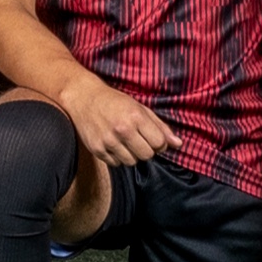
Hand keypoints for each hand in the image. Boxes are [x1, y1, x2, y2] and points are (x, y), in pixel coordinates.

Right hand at [57, 77, 177, 169]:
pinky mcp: (97, 149)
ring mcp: (108, 141)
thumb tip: (178, 144)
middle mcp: (122, 130)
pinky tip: (113, 144)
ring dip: (132, 154)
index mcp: (136, 117)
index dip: (158, 143)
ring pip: (131, 162)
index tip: (152, 137)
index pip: (159, 144)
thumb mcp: (140, 108)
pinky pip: (116, 163)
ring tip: (125, 141)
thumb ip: (160, 127)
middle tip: (138, 139)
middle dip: (146, 149)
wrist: (83, 98)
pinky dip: (117, 157)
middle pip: (147, 155)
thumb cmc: (115, 101)